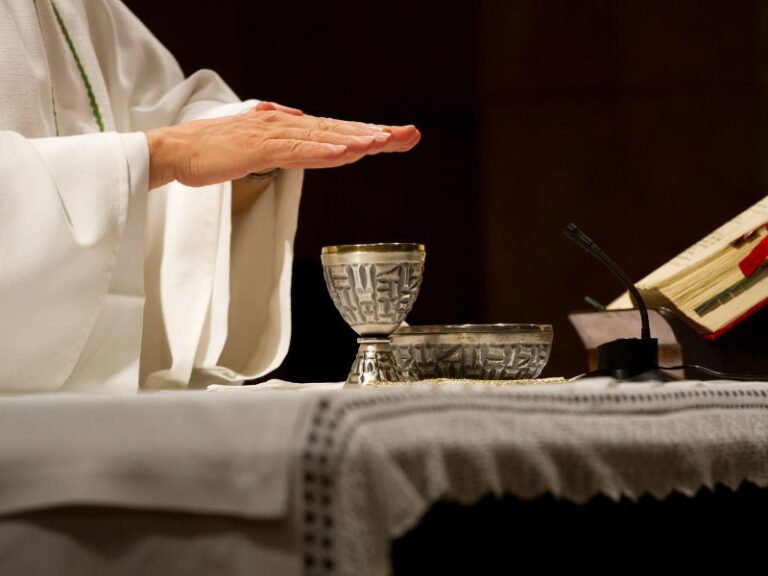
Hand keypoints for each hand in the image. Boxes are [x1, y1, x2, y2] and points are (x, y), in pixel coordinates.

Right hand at [144, 101, 419, 188]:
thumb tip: (306, 128)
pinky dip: (322, 152)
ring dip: (356, 140)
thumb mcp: (256, 145)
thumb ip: (283, 138)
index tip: (397, 138)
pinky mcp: (258, 149)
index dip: (367, 133)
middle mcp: (286, 126)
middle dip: (377, 134)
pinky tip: (344, 153)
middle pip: (339, 130)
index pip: (336, 130)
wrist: (176, 151)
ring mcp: (273, 135)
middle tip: (410, 135)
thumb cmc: (213, 151)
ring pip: (323, 138)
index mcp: (288, 128)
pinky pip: (296, 151)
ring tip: (385, 142)